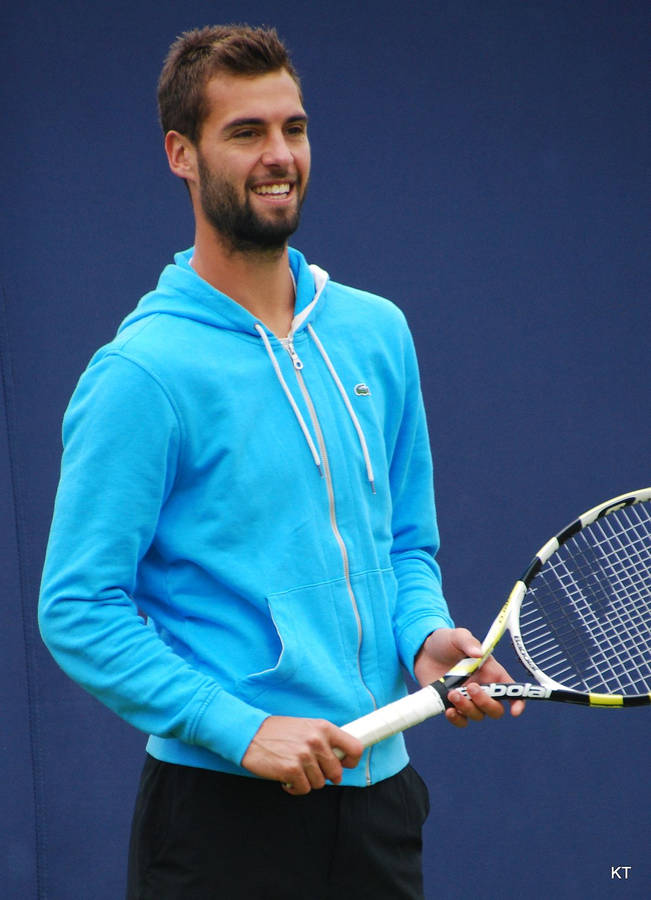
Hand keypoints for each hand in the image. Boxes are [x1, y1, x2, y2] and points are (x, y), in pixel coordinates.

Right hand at [241, 715, 363, 794]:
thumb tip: (339, 757)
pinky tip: (286, 778)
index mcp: (323, 727)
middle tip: (312, 771)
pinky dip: (295, 787)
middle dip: (325, 776)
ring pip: (319, 783)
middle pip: (336, 772)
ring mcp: (304, 756)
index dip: (352, 761)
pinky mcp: (291, 770)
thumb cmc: (277, 731)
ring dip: (307, 781)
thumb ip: (323, 739)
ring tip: (295, 770)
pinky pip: (304, 789)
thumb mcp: (304, 727)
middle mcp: (316, 741)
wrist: (249, 734)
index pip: (354, 747)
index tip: (344, 764)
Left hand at [414, 628, 525, 727]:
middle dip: (486, 703)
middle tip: (470, 688)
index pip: (511, 690)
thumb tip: (478, 653)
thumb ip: (468, 642)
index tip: (514, 711)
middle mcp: (483, 689)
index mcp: (491, 673)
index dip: (517, 702)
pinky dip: (457, 719)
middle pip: (495, 708)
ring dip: (467, 708)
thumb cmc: (446, 642)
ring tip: (452, 693)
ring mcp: (468, 699)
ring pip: (478, 715)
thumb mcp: (457, 636)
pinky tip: (448, 710)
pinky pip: (461, 721)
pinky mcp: (452, 705)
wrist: (423, 651)